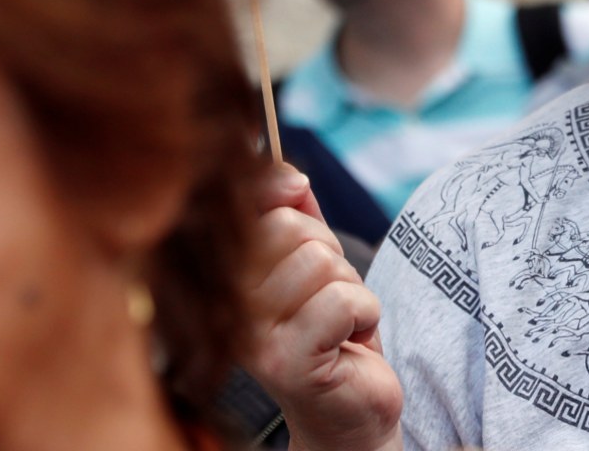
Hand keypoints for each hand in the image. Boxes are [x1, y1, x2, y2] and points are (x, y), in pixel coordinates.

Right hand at [241, 165, 402, 450]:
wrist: (347, 410)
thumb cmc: (330, 332)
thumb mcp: (314, 262)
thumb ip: (297, 215)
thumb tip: (291, 177)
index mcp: (224, 275)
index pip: (247, 205)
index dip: (279, 187)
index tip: (298, 191)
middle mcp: (226, 306)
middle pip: (291, 229)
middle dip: (330, 253)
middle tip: (329, 295)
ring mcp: (252, 337)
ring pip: (321, 263)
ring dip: (350, 288)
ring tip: (339, 322)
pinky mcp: (287, 363)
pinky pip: (343, 301)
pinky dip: (364, 313)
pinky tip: (350, 340)